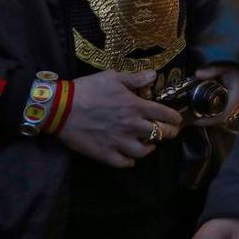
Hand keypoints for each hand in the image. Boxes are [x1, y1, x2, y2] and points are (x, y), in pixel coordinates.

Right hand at [57, 70, 183, 167]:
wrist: (60, 108)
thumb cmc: (88, 89)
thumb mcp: (113, 77)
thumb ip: (135, 78)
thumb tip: (154, 75)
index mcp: (135, 106)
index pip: (164, 114)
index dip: (174, 118)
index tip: (177, 120)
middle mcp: (132, 126)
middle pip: (160, 134)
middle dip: (168, 133)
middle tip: (168, 132)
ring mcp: (119, 142)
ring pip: (144, 152)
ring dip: (149, 148)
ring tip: (149, 145)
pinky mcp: (105, 154)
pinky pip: (124, 163)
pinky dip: (130, 161)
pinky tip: (130, 157)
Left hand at [193, 65, 238, 126]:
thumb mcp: (224, 66)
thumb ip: (211, 70)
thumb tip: (198, 74)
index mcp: (237, 97)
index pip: (221, 117)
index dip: (208, 121)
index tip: (197, 121)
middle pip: (224, 118)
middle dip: (210, 120)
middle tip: (197, 118)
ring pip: (229, 115)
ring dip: (217, 116)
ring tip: (204, 113)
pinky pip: (233, 109)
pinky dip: (223, 110)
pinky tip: (216, 106)